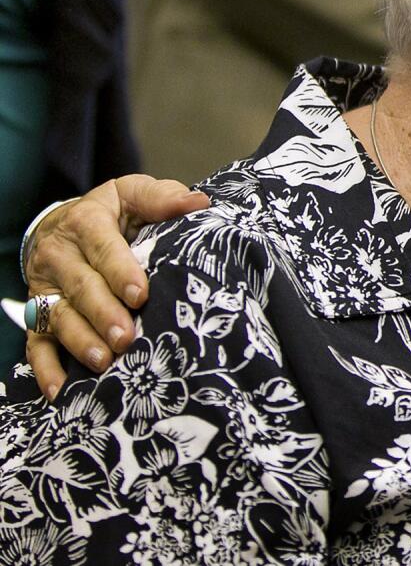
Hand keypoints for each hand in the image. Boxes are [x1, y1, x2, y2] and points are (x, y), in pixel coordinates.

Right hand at [25, 175, 208, 399]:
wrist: (62, 225)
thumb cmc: (113, 212)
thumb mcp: (133, 194)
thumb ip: (162, 199)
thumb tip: (199, 203)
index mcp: (86, 222)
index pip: (102, 247)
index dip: (119, 271)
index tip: (140, 295)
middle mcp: (60, 255)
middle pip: (81, 287)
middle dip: (103, 314)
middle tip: (126, 338)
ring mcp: (46, 288)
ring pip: (58, 317)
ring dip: (80, 341)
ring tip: (103, 361)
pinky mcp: (36, 315)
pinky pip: (36, 343)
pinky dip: (46, 369)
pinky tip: (61, 391)